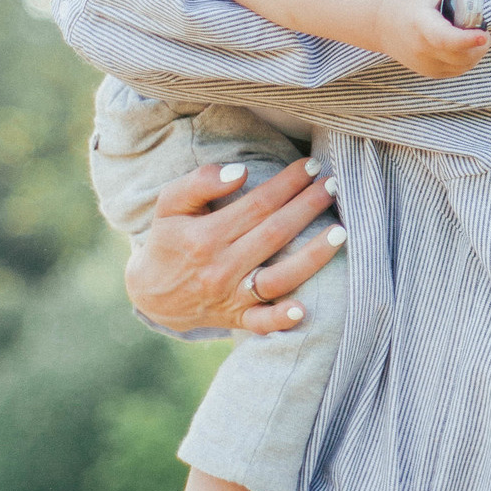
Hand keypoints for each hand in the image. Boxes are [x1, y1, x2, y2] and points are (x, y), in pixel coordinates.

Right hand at [123, 156, 340, 337]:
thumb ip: (200, 182)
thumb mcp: (170, 204)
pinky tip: (304, 310)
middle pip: (275, 233)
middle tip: (333, 185)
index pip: (258, 204)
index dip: (287, 183)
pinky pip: (261, 324)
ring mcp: (230, 297)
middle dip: (308, 206)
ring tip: (340, 231)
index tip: (310, 166)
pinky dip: (281, 319)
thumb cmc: (168, 240)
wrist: (150, 294)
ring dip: (313, 256)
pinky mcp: (237, 320)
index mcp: (204, 236)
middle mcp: (220, 268)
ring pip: (279, 277)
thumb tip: (240, 172)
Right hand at [374, 0, 490, 77]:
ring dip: (476, 51)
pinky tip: (464, 45)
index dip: (466, 39)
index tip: (483, 34)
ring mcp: (426, 64)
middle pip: (462, 54)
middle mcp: (421, 49)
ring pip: (465, 64)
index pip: (444, 38)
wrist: (384, 24)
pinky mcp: (431, 73)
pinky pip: (459, 69)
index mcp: (421, 23)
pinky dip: (468, 58)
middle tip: (480, 26)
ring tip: (471, 34)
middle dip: (480, 42)